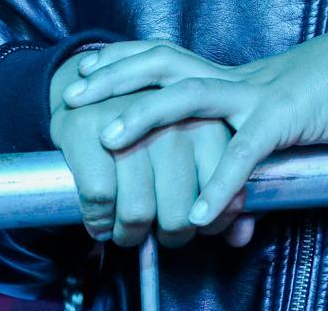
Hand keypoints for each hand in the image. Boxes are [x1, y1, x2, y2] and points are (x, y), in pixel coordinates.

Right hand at [49, 51, 250, 247]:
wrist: (87, 91)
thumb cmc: (147, 136)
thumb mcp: (193, 155)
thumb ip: (226, 196)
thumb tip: (240, 237)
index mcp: (211, 126)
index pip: (223, 200)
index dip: (206, 224)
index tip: (191, 223)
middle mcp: (176, 121)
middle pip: (178, 215)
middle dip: (165, 237)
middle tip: (154, 233)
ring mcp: (133, 123)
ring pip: (138, 211)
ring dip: (128, 235)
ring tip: (123, 231)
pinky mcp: (90, 128)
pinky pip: (101, 199)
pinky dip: (98, 220)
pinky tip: (99, 219)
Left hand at [63, 24, 327, 228]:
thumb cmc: (315, 97)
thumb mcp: (262, 109)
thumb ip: (230, 133)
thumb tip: (204, 176)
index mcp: (224, 74)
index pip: (160, 54)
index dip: (120, 58)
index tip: (81, 68)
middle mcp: (231, 77)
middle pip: (160, 63)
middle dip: (112, 76)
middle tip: (72, 95)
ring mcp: (254, 95)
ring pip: (190, 96)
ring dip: (145, 116)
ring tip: (109, 139)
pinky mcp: (282, 120)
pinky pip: (244, 153)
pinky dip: (221, 182)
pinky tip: (201, 213)